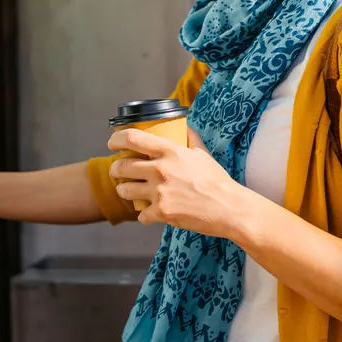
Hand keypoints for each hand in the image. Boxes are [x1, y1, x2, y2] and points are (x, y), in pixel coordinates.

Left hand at [108, 128, 253, 237]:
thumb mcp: (202, 153)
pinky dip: (144, 215)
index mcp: (170, 152)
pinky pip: (141, 214)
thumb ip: (190, 138)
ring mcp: (159, 192)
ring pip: (125, 190)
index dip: (116, 139)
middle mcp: (161, 170)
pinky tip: (149, 214)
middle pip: (122, 166)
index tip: (112, 143)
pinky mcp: (161, 213)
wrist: (229, 208)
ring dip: (124, 191)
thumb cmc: (217, 180)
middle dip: (115, 169)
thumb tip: (183, 126)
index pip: (133, 138)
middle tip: (117, 171)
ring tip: (129, 191)